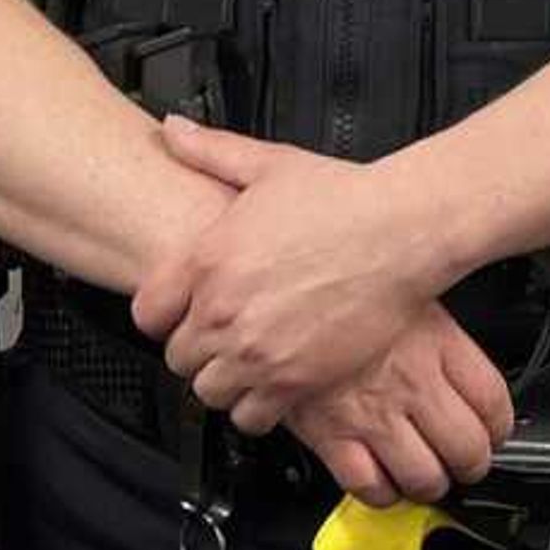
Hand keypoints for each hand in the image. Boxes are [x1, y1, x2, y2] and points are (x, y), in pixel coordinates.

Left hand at [132, 114, 439, 430]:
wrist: (402, 231)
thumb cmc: (344, 199)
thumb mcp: (269, 164)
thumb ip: (211, 151)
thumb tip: (173, 132)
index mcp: (207, 260)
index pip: (147, 314)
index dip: (164, 315)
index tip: (181, 313)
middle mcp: (223, 312)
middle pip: (177, 357)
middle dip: (196, 348)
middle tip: (222, 336)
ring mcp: (258, 351)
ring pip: (208, 391)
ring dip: (223, 380)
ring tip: (245, 363)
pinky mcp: (295, 381)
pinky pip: (250, 417)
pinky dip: (256, 407)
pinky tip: (272, 384)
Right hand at [286, 304, 517, 504]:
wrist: (266, 289)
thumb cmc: (328, 279)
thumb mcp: (401, 283)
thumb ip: (433, 312)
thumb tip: (455, 317)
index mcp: (437, 340)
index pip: (493, 401)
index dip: (499, 425)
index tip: (493, 428)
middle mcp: (411, 381)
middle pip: (467, 449)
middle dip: (471, 463)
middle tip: (465, 459)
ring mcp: (372, 413)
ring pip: (425, 478)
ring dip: (430, 484)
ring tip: (428, 475)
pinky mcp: (331, 435)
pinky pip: (370, 487)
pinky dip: (383, 494)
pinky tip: (382, 480)